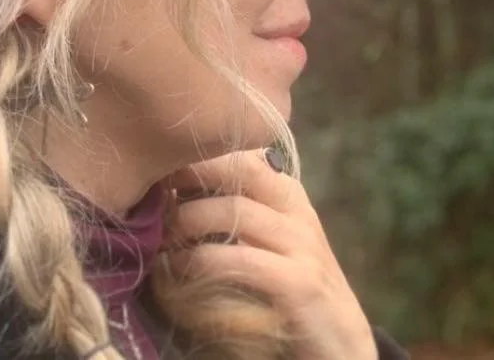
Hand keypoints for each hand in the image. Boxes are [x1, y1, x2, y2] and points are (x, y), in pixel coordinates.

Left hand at [162, 150, 378, 359]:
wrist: (340, 342)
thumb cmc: (289, 285)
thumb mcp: (266, 239)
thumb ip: (236, 209)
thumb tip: (175, 186)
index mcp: (287, 193)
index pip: (243, 153)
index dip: (199, 155)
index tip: (160, 166)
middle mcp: (297, 209)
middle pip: (242, 170)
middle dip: (193, 174)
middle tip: (153, 191)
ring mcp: (302, 244)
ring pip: (236, 211)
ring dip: (189, 221)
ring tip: (160, 236)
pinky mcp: (298, 282)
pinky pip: (240, 260)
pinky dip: (201, 261)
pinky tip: (176, 269)